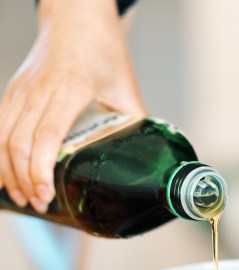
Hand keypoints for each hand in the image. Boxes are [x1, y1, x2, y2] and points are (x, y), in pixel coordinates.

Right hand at [0, 0, 146, 212]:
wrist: (76, 14)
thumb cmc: (103, 48)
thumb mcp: (126, 86)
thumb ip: (136, 121)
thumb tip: (147, 153)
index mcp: (70, 89)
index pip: (47, 137)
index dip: (42, 171)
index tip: (46, 195)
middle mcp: (39, 89)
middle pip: (19, 143)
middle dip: (24, 180)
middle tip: (38, 204)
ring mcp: (22, 88)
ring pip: (2, 136)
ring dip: (7, 171)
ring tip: (21, 196)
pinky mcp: (14, 88)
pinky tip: (4, 173)